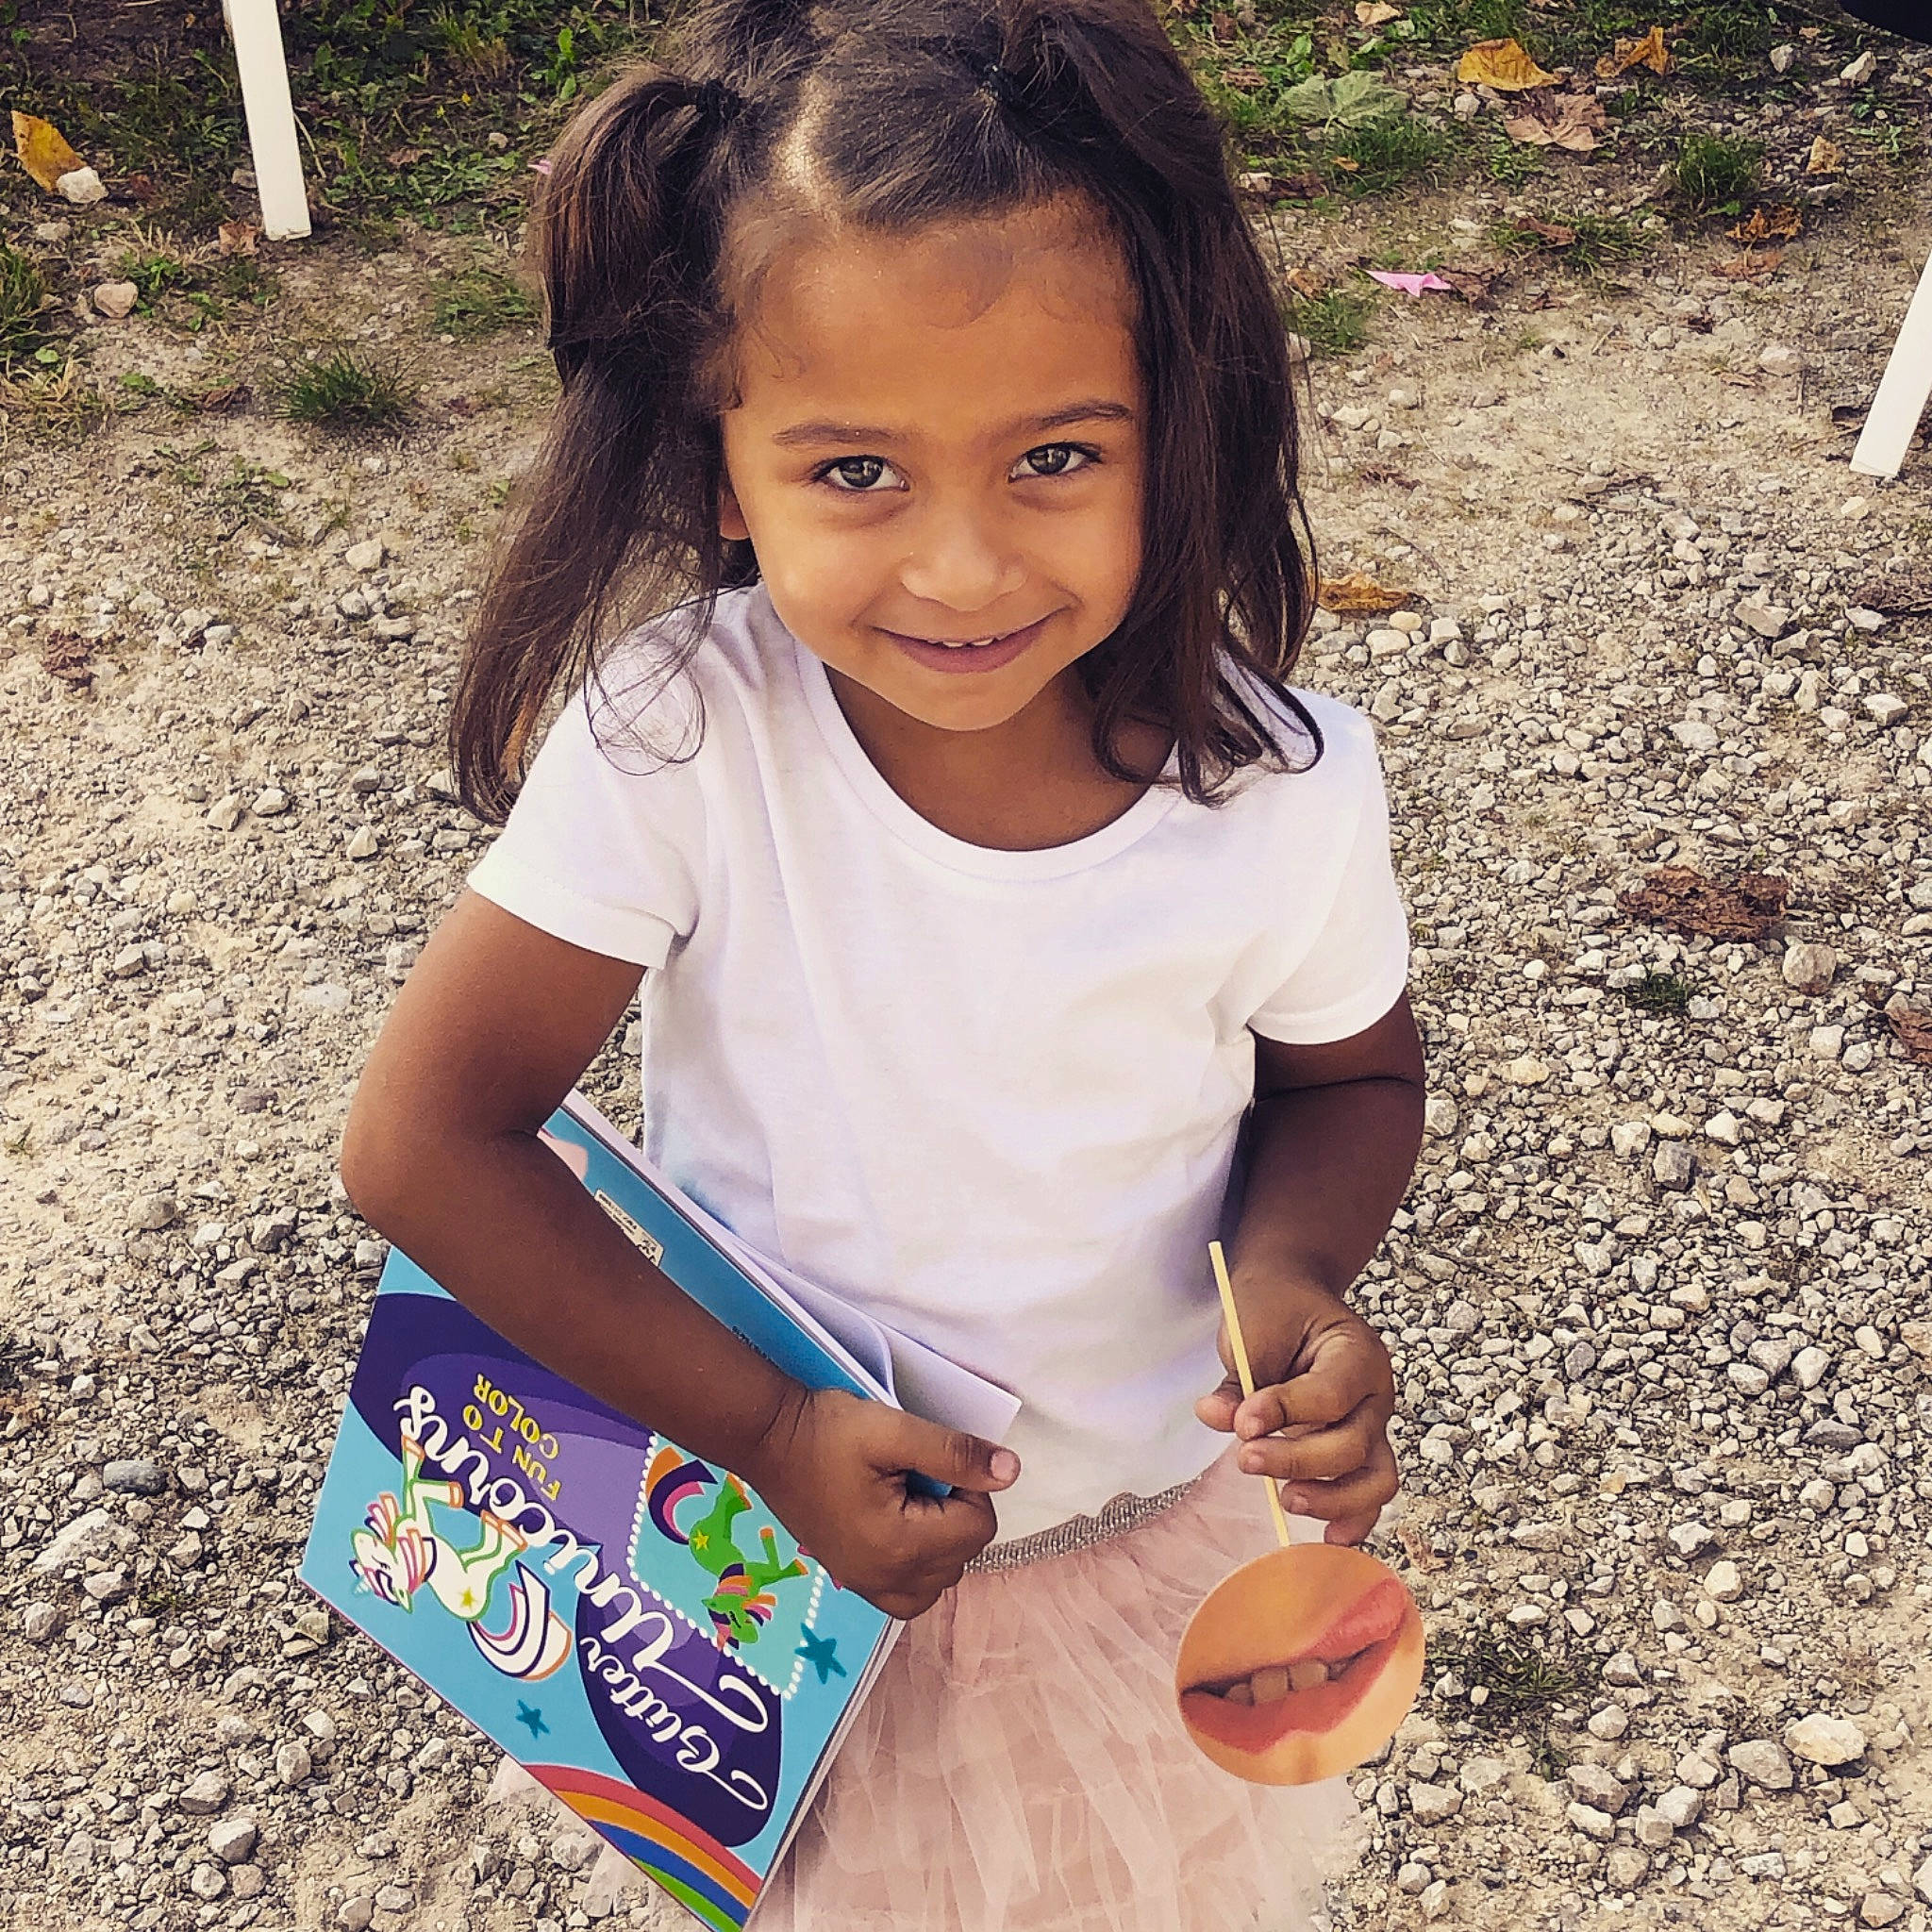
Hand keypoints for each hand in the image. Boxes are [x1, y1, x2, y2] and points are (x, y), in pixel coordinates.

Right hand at [745, 1387, 1017, 1619]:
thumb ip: (955, 1454)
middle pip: (962, 1557)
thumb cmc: (829, 1431)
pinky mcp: (853, 1579)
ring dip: (943, 1544)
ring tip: (913, 1502)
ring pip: (939, 1581)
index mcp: (899, 1545)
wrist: (769, 1441)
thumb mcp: (895, 1430)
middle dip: (957, 1515)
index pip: (978, 1529)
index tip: (938, 1461)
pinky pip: (908, 1595)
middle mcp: (885, 1578)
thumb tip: (1010, 1472)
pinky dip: (919, 1568)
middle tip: (920, 1477)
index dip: (972, 1488)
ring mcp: (866, 1585)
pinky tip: (902, 1530)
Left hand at [1194, 1275, 1397, 1545]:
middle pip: (1352, 1445)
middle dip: (1296, 1460)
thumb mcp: (1251, 1331)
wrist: (1289, 1295)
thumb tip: (1217, 1417)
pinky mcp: (1357, 1450)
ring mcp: (1372, 1426)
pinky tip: (1328, 1538)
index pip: (1330, 1395)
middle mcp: (1376, 1394)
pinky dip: (1353, 1517)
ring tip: (1286, 1500)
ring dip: (1331, 1499)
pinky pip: (1367, 1491)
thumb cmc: (1273, 1308)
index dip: (1285, 1413)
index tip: (1242, 1422)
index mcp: (1358, 1353)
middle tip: (1246, 1459)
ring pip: (1374, 1479)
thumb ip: (1239, 1381)